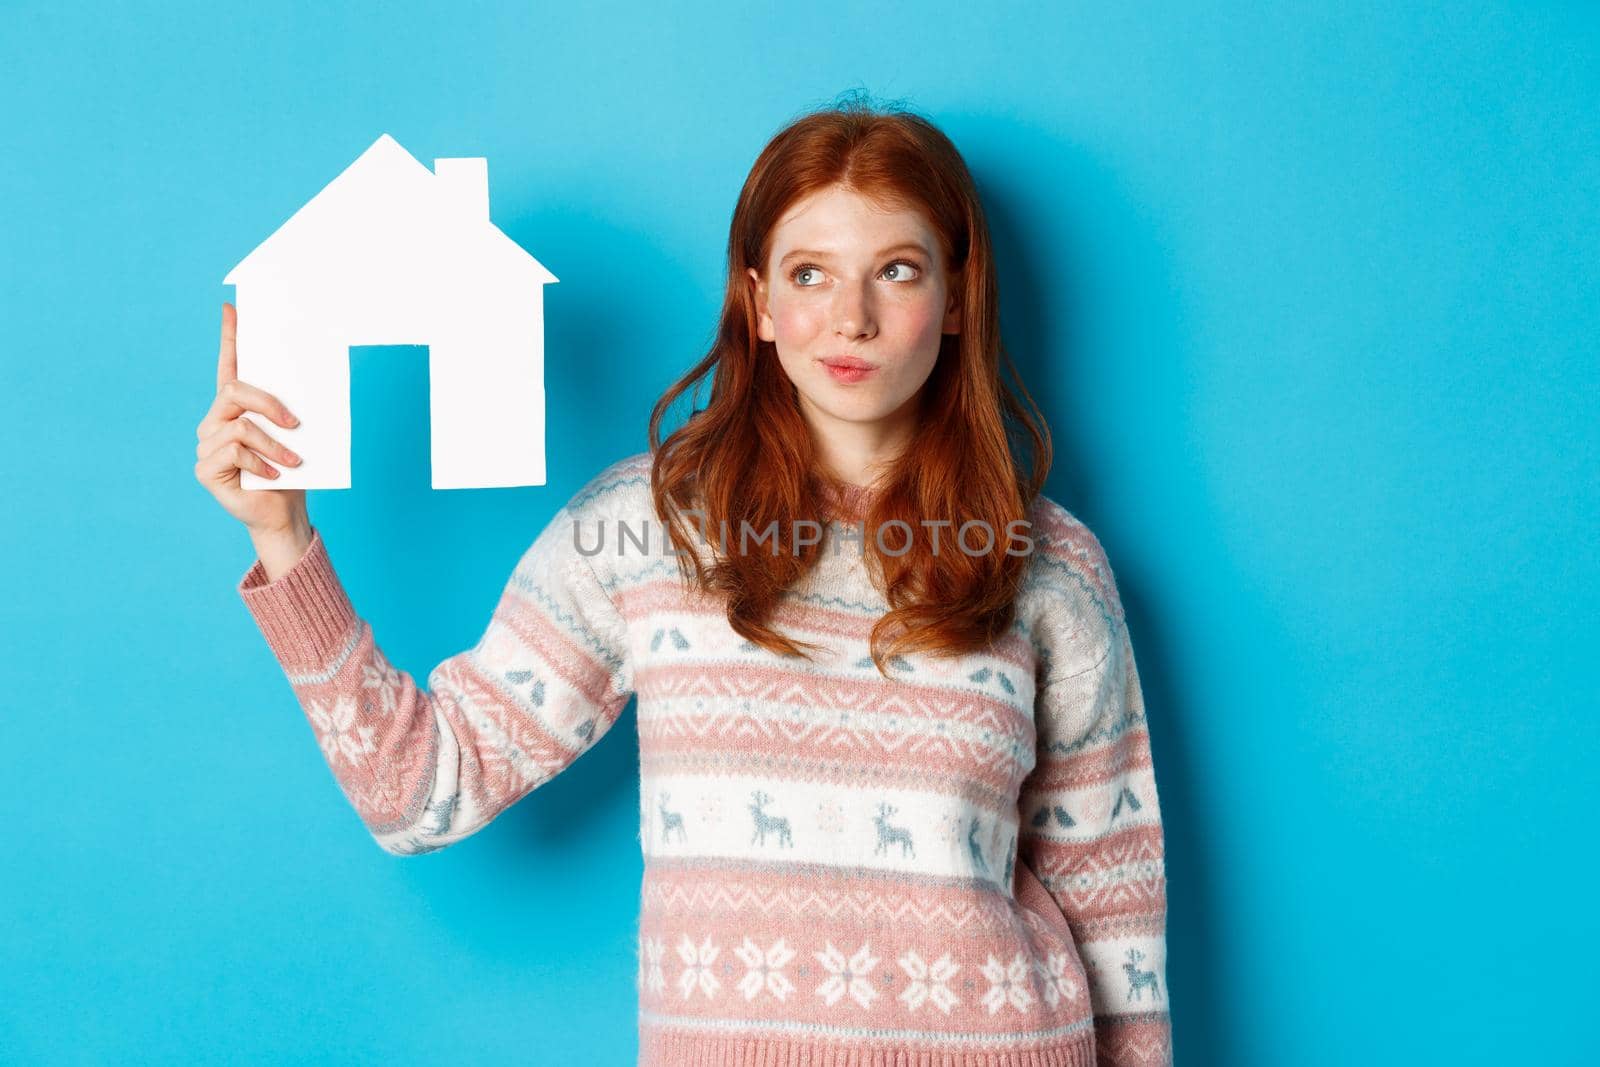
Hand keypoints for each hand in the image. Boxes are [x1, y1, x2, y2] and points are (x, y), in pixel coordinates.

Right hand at [194, 302, 311, 553]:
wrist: (284, 514)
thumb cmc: (291, 474)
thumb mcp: (297, 438)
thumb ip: (292, 413)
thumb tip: (309, 387)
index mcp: (237, 408)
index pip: (230, 366)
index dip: (230, 338)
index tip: (231, 308)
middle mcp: (216, 421)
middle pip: (235, 391)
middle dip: (269, 404)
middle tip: (296, 424)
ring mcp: (206, 444)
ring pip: (239, 426)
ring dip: (274, 444)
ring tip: (293, 462)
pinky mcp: (205, 468)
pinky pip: (234, 452)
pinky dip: (260, 463)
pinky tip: (273, 476)